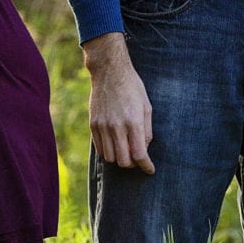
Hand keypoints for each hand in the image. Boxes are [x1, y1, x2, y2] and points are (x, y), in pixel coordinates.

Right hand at [83, 32, 154, 172]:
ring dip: (120, 158)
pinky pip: (100, 149)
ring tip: (126, 150)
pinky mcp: (93, 125)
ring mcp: (102, 126)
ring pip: (110, 158)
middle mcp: (116, 126)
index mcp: (133, 122)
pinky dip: (108, 152)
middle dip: (133, 164)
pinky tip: (115, 144)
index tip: (150, 170)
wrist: (109, 72)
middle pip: (124, 161)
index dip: (146, 166)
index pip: (139, 154)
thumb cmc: (132, 87)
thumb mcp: (146, 106)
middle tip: (138, 158)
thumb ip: (146, 130)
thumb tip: (144, 149)